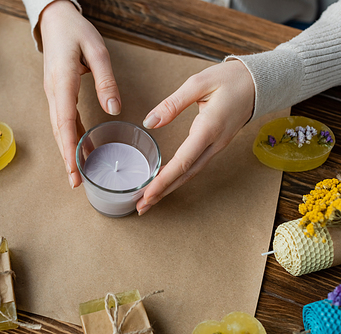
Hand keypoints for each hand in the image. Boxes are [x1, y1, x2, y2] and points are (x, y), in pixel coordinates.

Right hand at [40, 0, 120, 188]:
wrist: (55, 20)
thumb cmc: (76, 31)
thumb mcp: (96, 49)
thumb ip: (105, 80)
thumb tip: (113, 109)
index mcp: (62, 81)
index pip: (64, 121)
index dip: (69, 148)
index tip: (74, 170)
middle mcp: (53, 92)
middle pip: (58, 131)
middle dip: (66, 158)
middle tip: (76, 183)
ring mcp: (53, 93)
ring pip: (59, 128)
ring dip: (68, 151)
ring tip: (79, 173)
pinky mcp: (58, 93)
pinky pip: (63, 119)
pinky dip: (72, 136)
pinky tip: (83, 147)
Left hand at [136, 60, 254, 214]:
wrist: (261, 83)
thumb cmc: (231, 80)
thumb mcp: (199, 83)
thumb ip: (173, 103)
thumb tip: (150, 122)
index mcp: (209, 128)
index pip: (182, 161)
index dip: (163, 180)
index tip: (147, 193)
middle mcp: (214, 143)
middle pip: (186, 175)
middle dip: (162, 193)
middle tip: (141, 207)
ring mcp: (217, 146)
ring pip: (191, 173)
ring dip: (170, 188)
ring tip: (149, 200)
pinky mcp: (216, 145)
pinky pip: (195, 166)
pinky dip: (179, 177)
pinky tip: (166, 182)